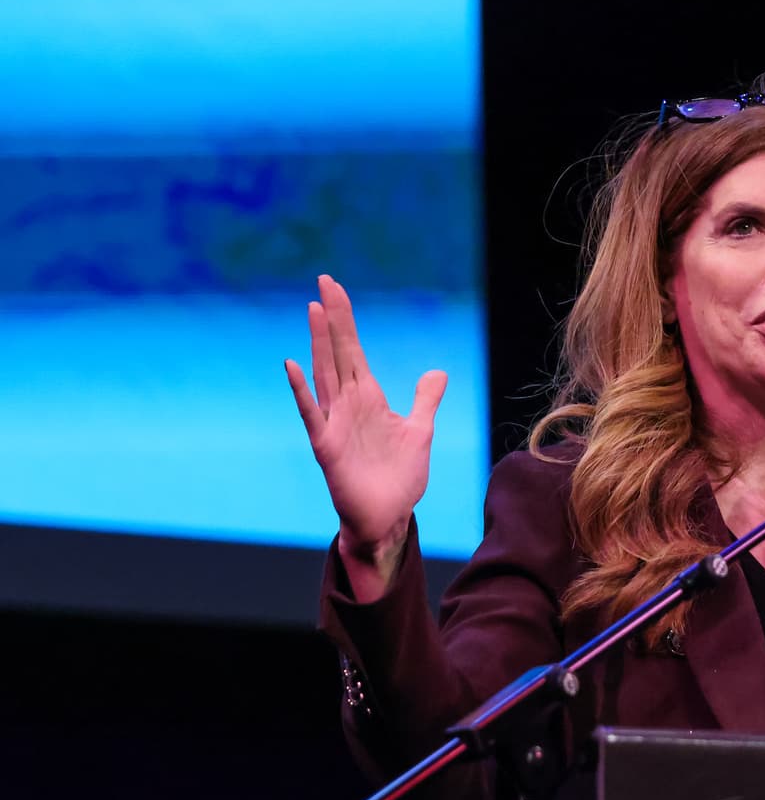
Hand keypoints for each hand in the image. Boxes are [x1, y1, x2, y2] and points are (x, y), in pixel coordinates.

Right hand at [285, 274, 444, 574]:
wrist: (388, 517)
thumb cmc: (399, 477)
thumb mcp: (420, 431)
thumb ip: (426, 401)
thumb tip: (438, 372)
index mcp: (368, 398)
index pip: (353, 350)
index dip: (345, 319)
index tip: (334, 288)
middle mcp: (347, 404)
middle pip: (337, 353)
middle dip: (332, 319)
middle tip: (324, 282)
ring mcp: (334, 423)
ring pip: (324, 374)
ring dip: (318, 343)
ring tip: (313, 310)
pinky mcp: (326, 446)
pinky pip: (312, 414)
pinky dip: (302, 391)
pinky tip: (292, 366)